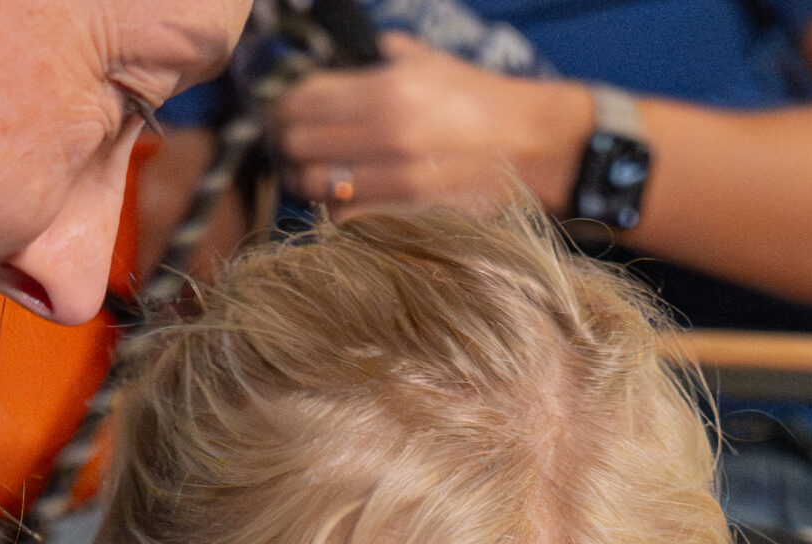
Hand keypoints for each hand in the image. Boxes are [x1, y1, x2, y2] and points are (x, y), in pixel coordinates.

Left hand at [269, 42, 592, 216]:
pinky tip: (341, 201)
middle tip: (289, 146)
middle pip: (299, 145)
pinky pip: (346, 218)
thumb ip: (384, 56)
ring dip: (306, 182)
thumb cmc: (481, 101)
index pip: (302, 98)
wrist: (532, 147)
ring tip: (311, 176)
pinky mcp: (408, 215)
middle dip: (287, 145)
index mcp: (386, 90)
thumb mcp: (431, 63)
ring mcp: (396, 181)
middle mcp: (386, 136)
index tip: (279, 110)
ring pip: (316, 187)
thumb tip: (350, 55)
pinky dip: (335, 211)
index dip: (280, 105)